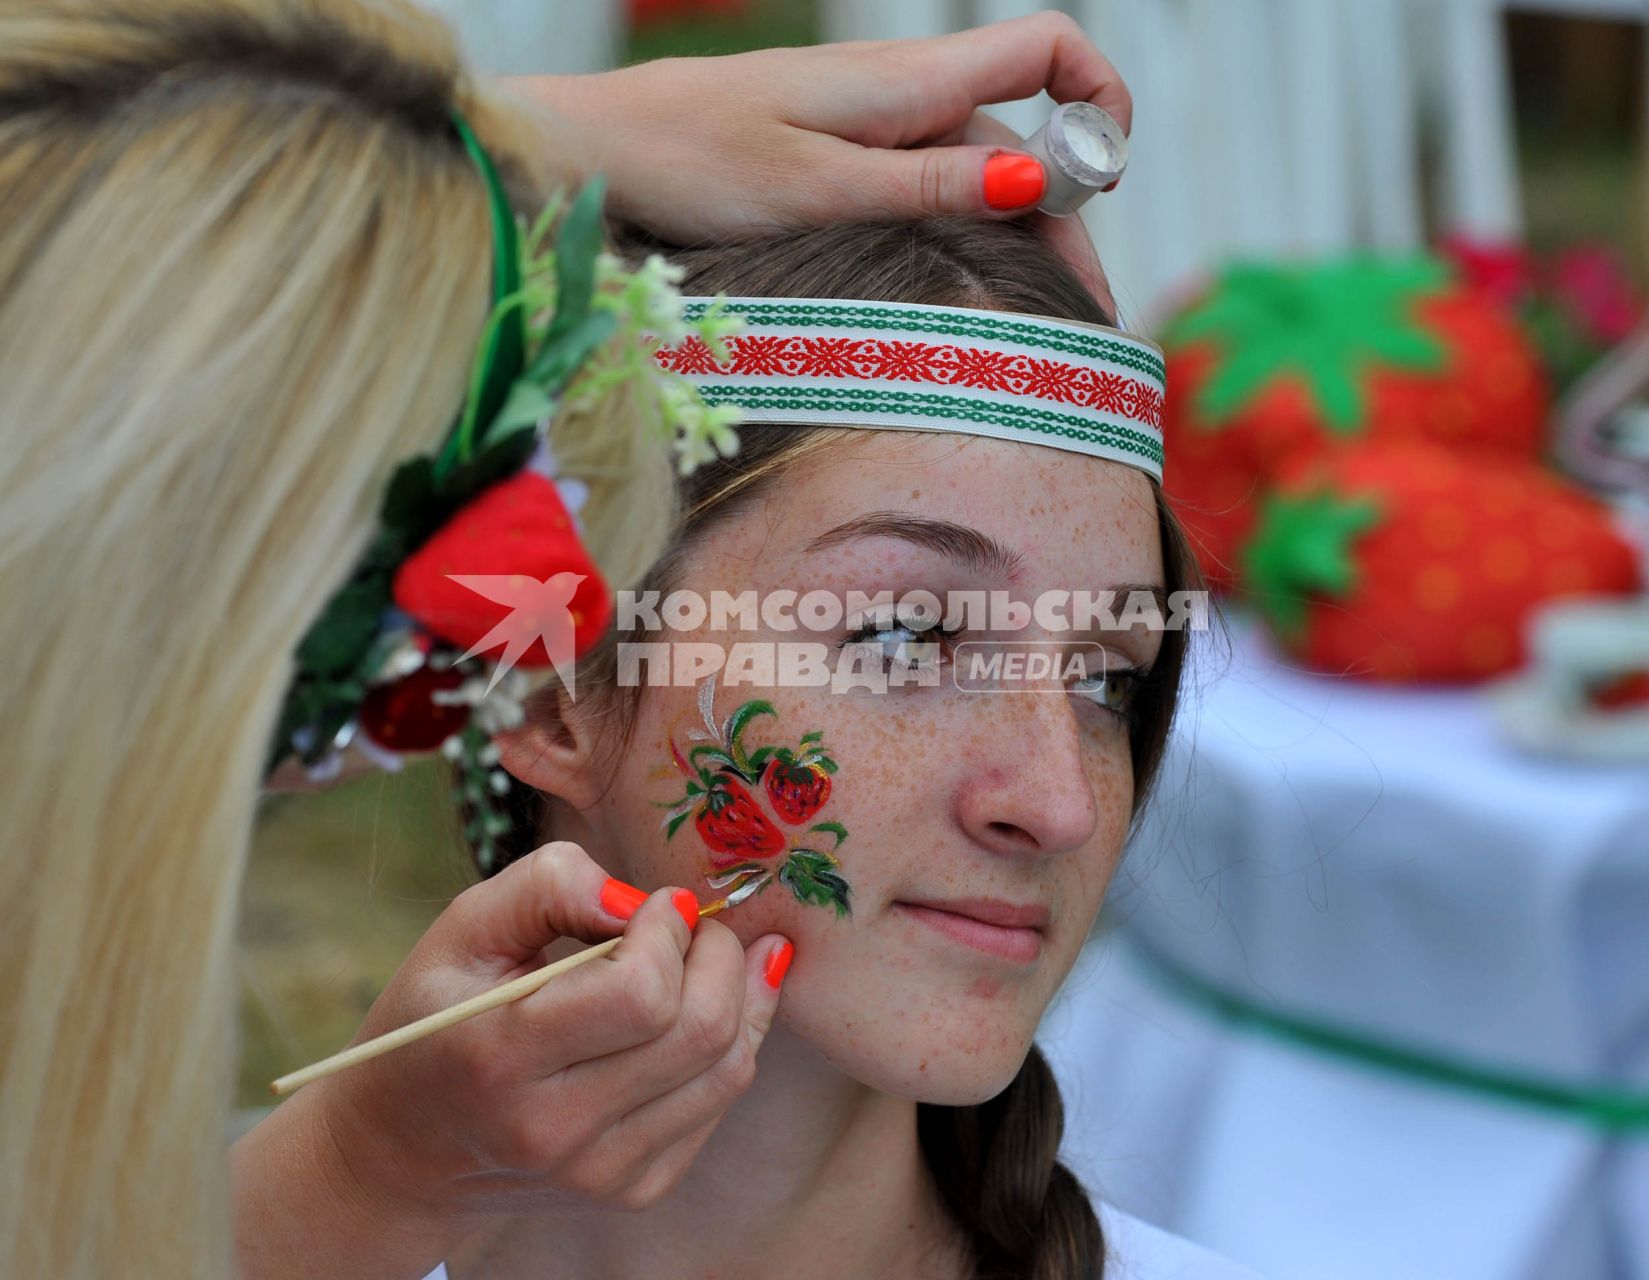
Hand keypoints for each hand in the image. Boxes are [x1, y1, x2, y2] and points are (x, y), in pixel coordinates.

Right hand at [233, 842, 790, 1279]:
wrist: (402, 1150)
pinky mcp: (632, 1191)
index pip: (639, 994)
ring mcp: (599, 1173)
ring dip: (740, 994)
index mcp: (499, 1059)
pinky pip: (718, 1103)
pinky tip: (707, 1003)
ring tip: (711, 953)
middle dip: (719, 954)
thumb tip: (637, 898)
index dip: (668, 932)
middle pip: (700, 1031)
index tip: (658, 904)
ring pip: (728, 1069)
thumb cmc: (437, 1018)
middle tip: (695, 923)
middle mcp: (554, 1131)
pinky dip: (730, 1042)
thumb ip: (545, 886)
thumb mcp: (461, 931)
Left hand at [512, 12, 1126, 300]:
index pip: (1045, 46)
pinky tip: (958, 290)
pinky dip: (954, 233)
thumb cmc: (694, 164)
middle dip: (1062, 217)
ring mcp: (863, 125)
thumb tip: (1039, 177)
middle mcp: (896, 94)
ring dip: (1010, 238)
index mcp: (904, 83)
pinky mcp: (831, 155)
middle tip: (1078, 318)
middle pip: (1017, 135)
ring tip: (1029, 326)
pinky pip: (918, 185)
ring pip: (968, 169)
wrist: (596, 149)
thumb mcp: (821, 189)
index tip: (1108, 178)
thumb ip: (929, 186)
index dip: (1097, 95)